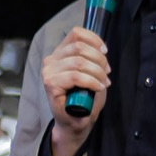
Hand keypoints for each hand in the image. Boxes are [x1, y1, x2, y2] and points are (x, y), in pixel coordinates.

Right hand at [42, 26, 110, 155]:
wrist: (75, 121)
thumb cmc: (83, 98)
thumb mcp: (91, 72)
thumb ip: (92, 57)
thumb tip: (101, 48)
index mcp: (59, 53)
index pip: (76, 33)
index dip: (94, 39)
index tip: (105, 51)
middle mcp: (51, 60)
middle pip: (79, 48)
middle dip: (99, 59)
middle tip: (106, 73)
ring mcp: (49, 72)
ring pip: (79, 62)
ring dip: (97, 72)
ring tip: (103, 82)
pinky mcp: (51, 84)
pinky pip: (75, 77)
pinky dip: (91, 81)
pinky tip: (98, 87)